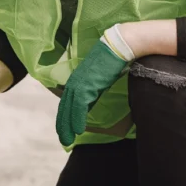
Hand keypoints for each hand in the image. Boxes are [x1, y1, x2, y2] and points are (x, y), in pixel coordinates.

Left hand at [55, 25, 133, 146]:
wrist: (121, 45)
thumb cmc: (116, 59)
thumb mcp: (102, 79)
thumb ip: (95, 90)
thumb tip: (93, 103)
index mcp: (79, 80)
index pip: (68, 101)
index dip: (66, 116)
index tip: (66, 129)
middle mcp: (76, 81)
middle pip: (65, 106)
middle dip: (63, 124)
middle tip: (64, 139)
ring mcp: (80, 82)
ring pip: (70, 108)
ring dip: (68, 124)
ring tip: (68, 138)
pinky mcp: (87, 84)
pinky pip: (79, 105)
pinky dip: (77, 118)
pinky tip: (78, 129)